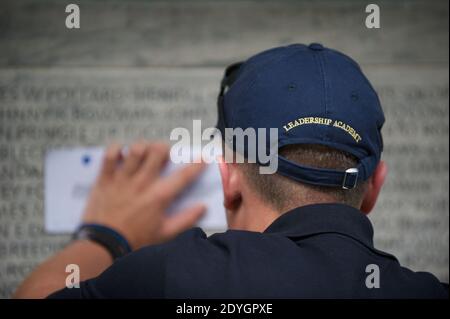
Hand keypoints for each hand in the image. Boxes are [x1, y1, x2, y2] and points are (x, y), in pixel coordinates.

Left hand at [82, 141, 205, 249]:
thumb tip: (202, 207)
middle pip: (158, 152)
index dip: (196, 165)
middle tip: (164, 154)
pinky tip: (121, 153)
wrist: (103, 245)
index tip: (202, 159)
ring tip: (144, 152)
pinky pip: (109, 154)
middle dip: (165, 148)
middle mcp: (142, 183)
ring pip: (136, 149)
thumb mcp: (165, 234)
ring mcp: (122, 179)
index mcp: (159, 196)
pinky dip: (116, 149)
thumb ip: (186, 219)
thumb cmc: (135, 240)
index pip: (183, 175)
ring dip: (143, 147)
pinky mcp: (105, 178)